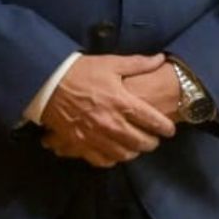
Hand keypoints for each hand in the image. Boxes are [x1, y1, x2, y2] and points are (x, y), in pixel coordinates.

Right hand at [39, 54, 175, 167]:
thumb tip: (160, 58)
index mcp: (122, 103)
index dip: (165, 127)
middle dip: (151, 143)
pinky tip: (115, 154)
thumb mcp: (111, 63)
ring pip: (123, 154)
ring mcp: (95, 136)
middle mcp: (112, 123)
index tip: (170, 130)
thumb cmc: (82, 72)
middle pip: (140, 142)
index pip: (152, 121)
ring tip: (136, 147)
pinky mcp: (80, 144)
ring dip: (133, 152)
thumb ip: (138, 63)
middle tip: (154, 140)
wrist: (48, 83)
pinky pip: (101, 160)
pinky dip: (111, 159)